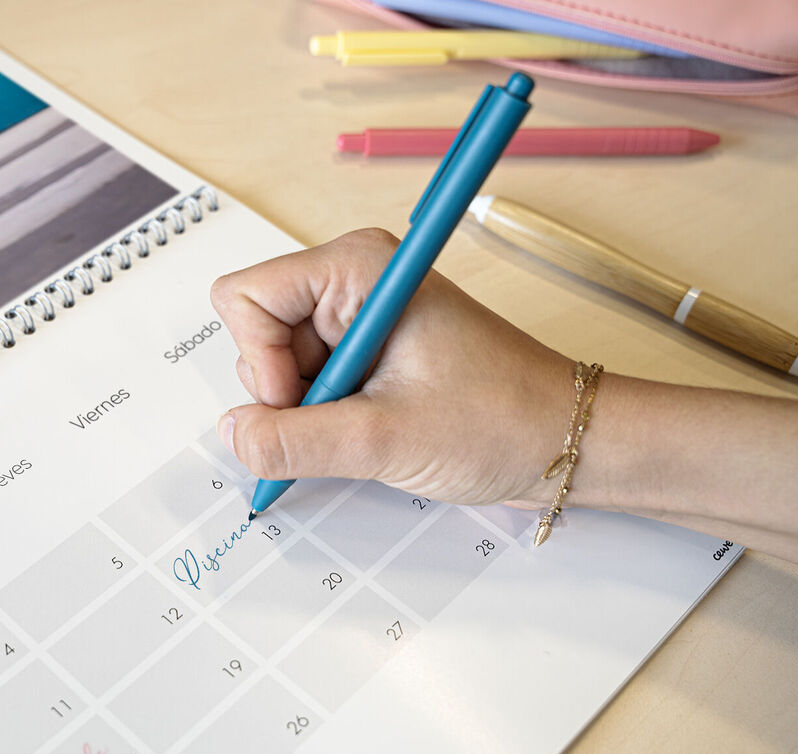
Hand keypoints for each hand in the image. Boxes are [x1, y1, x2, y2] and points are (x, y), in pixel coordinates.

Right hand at [210, 228, 572, 506]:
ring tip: (372, 422)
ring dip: (307, 409)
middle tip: (349, 416)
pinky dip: (321, 416)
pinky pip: (303, 382)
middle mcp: (350, 282)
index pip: (244, 296)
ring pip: (274, 365)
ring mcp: (355, 317)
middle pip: (255, 333)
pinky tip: (369, 427)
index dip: (257, 358)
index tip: (302, 399)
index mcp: (356, 268)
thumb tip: (232, 436)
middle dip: (284, 390)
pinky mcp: (363, 350)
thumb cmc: (501, 419)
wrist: (565, 441)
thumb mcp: (386, 438)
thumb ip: (293, 441)